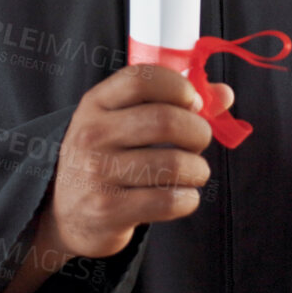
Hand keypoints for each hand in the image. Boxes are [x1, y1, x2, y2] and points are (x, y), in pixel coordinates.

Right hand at [44, 64, 233, 258]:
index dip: (178, 86)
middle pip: (165, 121)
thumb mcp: (123, 122)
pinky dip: (188, 199)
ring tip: (193, 172)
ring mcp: (97, 173)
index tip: (193, 102)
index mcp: (96, 103)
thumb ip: (172, 102)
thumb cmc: (108, 158)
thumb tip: (224, 94)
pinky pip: (169, 201)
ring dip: (198, 170)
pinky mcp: (108, 210)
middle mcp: (92, 135)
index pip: (141, 79)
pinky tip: (182, 196)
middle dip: (198, 131)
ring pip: (175, 164)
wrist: (66, 213)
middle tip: (200, 140)